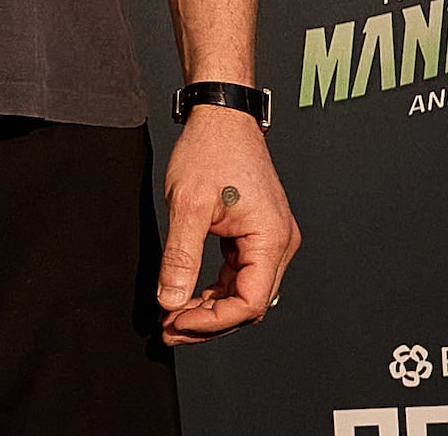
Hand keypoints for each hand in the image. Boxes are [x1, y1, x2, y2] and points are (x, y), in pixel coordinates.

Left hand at [157, 109, 296, 340]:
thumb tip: (170, 300)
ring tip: (171, 316)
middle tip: (169, 329)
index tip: (176, 322)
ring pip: (243, 292)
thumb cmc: (211, 149)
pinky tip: (187, 295)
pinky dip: (213, 289)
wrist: (221, 117)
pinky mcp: (255, 235)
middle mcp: (279, 243)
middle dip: (208, 321)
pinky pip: (238, 274)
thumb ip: (180, 257)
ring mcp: (269, 240)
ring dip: (209, 308)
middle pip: (248, 303)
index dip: (212, 321)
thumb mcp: (186, 205)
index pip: (249, 302)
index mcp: (271, 238)